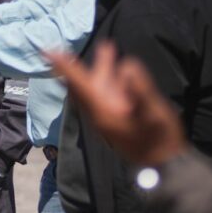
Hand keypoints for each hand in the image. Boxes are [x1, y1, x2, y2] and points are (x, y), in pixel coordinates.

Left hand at [46, 41, 186, 166]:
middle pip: (84, 84)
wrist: (163, 166)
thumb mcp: (154, 113)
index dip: (65, 66)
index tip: (48, 52)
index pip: (79, 83)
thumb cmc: (159, 139)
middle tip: (71, 47)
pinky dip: (110, 79)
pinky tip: (120, 72)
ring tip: (108, 47)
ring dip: (101, 69)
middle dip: (79, 64)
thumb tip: (127, 66)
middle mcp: (100, 112)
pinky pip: (106, 94)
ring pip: (97, 88)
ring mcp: (107, 116)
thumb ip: (140, 89)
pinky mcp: (116, 119)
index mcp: (103, 111)